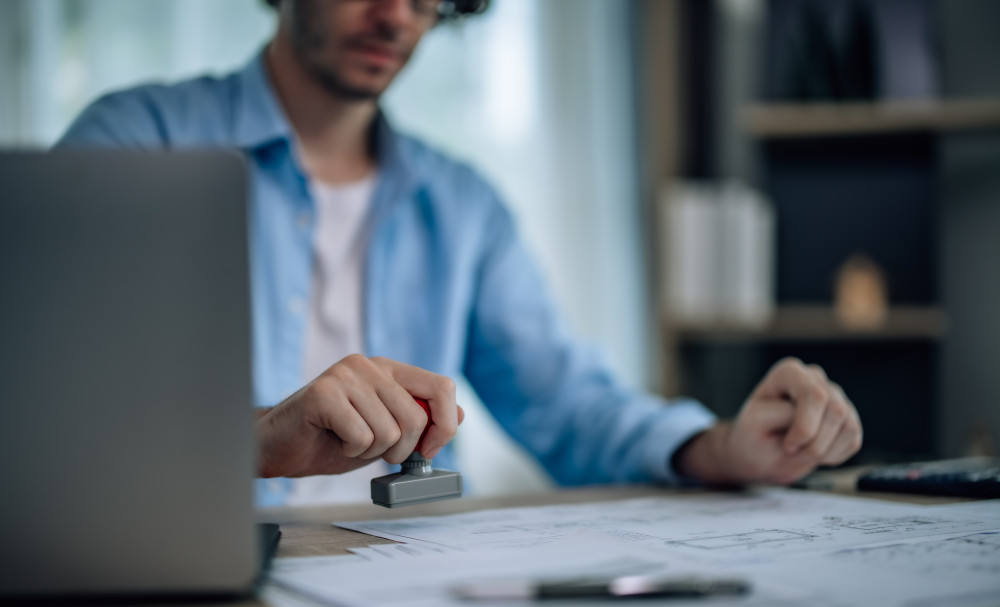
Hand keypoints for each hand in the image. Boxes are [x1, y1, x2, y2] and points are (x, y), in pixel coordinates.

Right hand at [255, 354, 463, 477]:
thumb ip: (420, 421)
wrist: (281, 446)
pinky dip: (350, 451)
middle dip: (401, 449)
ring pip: (388, 431)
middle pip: (416, 417)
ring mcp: (345, 375)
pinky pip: (361, 437)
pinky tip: (334, 440)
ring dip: (370, 452)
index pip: (441, 386)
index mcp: (389, 369)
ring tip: (348, 441)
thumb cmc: (332, 439)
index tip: (429, 450)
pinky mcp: (323, 393)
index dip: (445, 424)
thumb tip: (460, 415)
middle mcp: (369, 365)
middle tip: (376, 451)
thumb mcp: (386, 432)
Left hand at [676, 357, 862, 485]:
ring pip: (849, 426)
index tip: (788, 445)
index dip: (805, 427)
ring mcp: (835, 398)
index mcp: (789, 373)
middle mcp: (815, 379)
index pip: (814, 394)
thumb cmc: (754, 436)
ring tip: (800, 453)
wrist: (760, 455)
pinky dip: (833, 456)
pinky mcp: (847, 419)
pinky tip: (813, 454)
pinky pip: (853, 440)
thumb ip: (780, 413)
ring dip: (823, 452)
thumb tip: (812, 414)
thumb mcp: (754, 423)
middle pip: (835, 410)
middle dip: (815, 444)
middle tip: (792, 452)